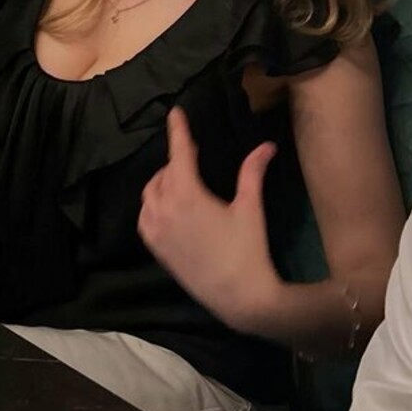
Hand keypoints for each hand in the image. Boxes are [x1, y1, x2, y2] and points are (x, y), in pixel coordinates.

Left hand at [137, 106, 280, 334]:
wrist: (239, 297)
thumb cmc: (248, 250)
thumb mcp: (251, 208)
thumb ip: (253, 173)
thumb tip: (266, 145)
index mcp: (187, 194)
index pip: (179, 153)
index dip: (178, 131)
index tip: (175, 113)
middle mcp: (164, 208)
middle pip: (164, 172)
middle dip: (178, 161)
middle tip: (194, 156)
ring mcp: (156, 229)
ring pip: (150, 192)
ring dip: (163, 181)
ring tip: (183, 180)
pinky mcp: (155, 248)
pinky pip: (145, 216)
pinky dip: (153, 204)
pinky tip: (168, 206)